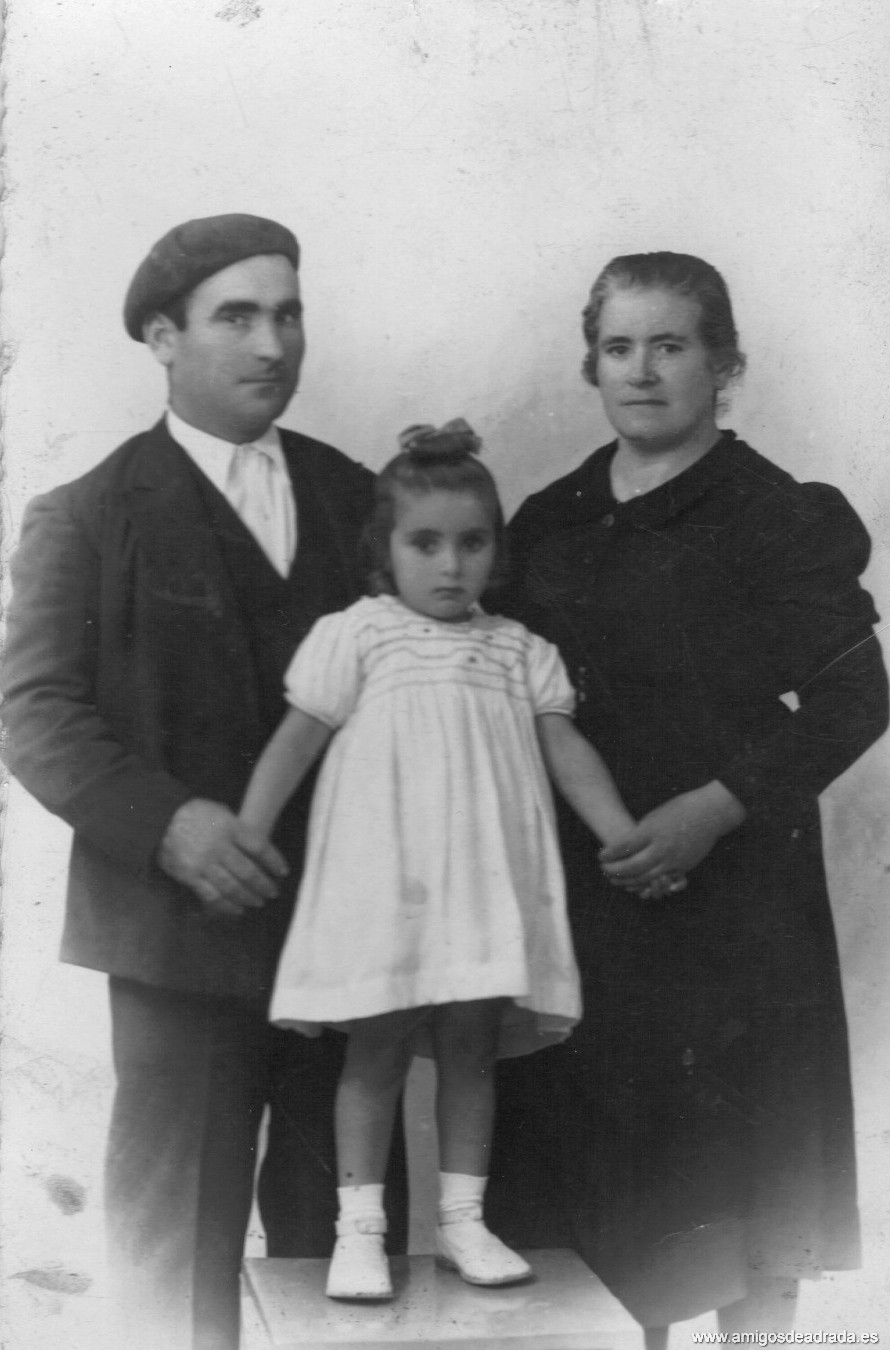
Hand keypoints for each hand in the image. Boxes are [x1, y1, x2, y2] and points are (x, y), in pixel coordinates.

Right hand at [158, 798, 288, 916]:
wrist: (160, 820)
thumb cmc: (196, 814)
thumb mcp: (221, 812)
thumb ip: (239, 829)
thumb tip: (258, 848)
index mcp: (230, 827)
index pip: (259, 846)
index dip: (274, 861)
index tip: (283, 872)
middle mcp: (219, 847)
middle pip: (248, 871)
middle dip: (264, 885)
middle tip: (273, 892)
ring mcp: (204, 863)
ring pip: (232, 887)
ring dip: (249, 897)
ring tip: (259, 902)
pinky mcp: (190, 876)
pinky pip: (212, 896)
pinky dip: (228, 906)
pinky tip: (238, 909)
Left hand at [598, 781, 745, 893]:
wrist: (709, 813)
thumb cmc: (679, 810)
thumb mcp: (654, 817)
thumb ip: (640, 834)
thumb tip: (625, 848)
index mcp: (652, 830)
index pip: (625, 846)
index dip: (610, 854)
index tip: (600, 856)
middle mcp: (662, 847)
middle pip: (632, 866)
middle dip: (615, 870)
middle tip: (605, 870)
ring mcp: (673, 859)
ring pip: (646, 877)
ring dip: (628, 881)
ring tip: (616, 880)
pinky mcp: (683, 867)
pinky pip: (661, 880)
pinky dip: (647, 884)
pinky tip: (636, 883)